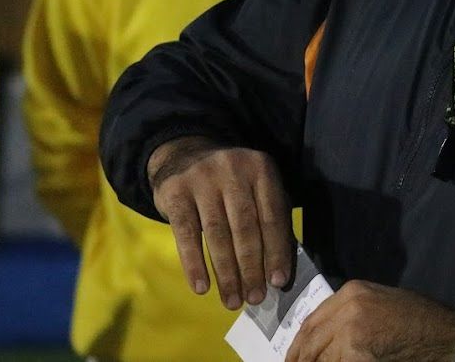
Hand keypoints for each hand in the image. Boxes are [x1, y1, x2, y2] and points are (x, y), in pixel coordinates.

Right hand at [147, 136, 293, 309]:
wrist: (183, 155)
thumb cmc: (230, 183)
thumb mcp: (256, 188)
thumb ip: (270, 220)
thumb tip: (279, 272)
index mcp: (261, 168)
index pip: (272, 216)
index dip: (276, 251)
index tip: (278, 282)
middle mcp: (232, 169)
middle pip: (245, 227)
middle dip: (251, 267)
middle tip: (255, 297)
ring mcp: (202, 178)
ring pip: (217, 233)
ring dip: (226, 272)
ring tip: (232, 300)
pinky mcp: (175, 191)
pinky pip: (186, 234)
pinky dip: (194, 264)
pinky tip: (201, 288)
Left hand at [285, 281, 454, 361]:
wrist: (444, 336)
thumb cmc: (418, 321)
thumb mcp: (379, 302)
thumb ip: (349, 313)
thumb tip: (325, 337)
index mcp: (351, 292)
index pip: (311, 320)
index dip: (298, 344)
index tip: (292, 358)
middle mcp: (347, 308)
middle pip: (309, 339)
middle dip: (298, 360)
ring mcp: (351, 332)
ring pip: (319, 358)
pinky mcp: (357, 355)